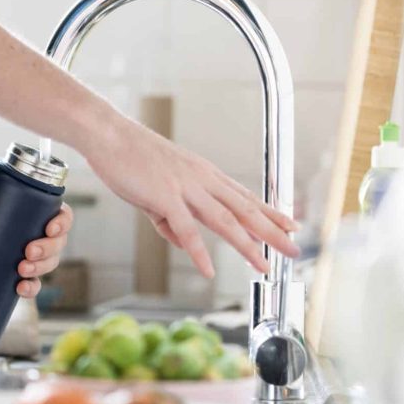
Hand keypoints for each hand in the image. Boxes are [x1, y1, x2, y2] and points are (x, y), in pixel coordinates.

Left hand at [0, 182, 73, 297]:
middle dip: (49, 249)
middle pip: (57, 242)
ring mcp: (23, 256)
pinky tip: (20, 289)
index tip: (50, 228)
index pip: (59, 213)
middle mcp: (31, 233)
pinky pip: (31, 285)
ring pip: (48, 264)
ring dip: (42, 268)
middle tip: (28, 251)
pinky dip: (31, 289)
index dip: (63, 222)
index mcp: (28, 211)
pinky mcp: (11, 276)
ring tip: (21, 269)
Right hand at [86, 117, 299, 277]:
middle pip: (245, 209)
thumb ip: (170, 219)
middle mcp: (202, 179)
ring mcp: (185, 187)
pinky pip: (186, 229)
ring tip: (263, 266)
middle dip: (273, 231)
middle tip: (294, 249)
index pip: (244, 196)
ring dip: (247, 245)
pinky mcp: (164, 196)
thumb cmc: (129, 157)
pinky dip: (198, 251)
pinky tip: (209, 269)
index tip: (290, 224)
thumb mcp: (156, 190)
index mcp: (203, 174)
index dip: (270, 212)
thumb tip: (182, 242)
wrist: (108, 134)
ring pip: (225, 220)